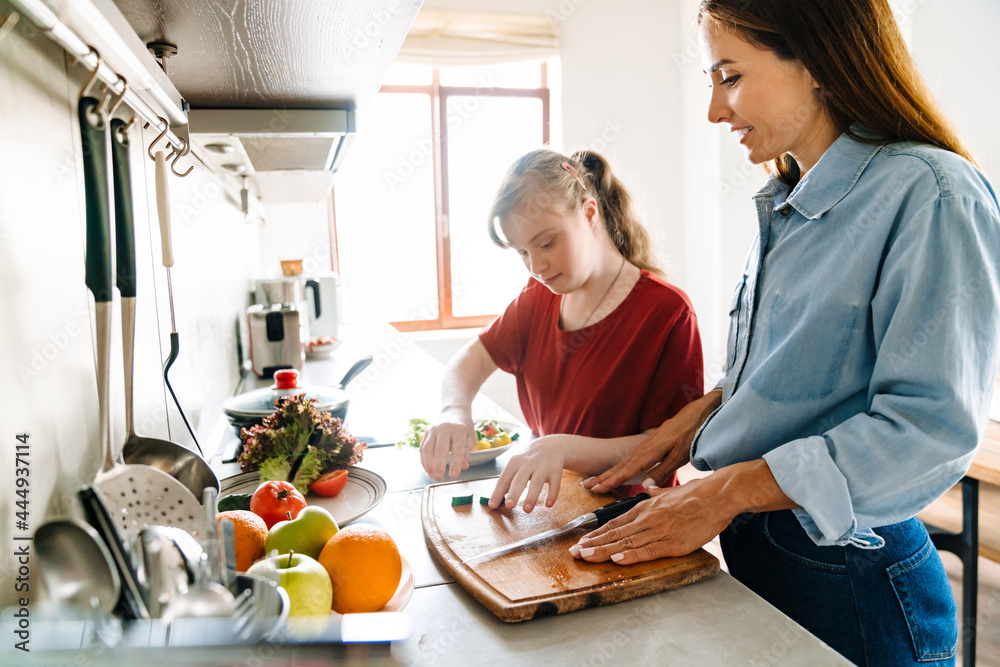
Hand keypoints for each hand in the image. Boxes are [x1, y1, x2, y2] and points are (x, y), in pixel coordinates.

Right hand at [419, 409, 474, 480]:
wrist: (454, 410)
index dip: (455, 463)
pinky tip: (427, 468)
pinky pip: (422, 447)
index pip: (457, 448)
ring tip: (432, 474)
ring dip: (428, 464)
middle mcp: (445, 428)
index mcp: (459, 429)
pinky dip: (423, 459)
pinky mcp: (426, 432)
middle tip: (439, 478)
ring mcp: (434, 429)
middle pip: (440, 449)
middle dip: (439, 465)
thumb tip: (463, 466)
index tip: (453, 475)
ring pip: (428, 448)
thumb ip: (466, 451)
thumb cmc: (464, 425)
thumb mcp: (470, 437)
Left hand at [488, 436, 566, 511]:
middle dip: (514, 492)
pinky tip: (548, 505)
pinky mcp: (555, 470)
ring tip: (527, 510)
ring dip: (532, 496)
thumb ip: (508, 481)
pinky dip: (552, 494)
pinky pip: (555, 483)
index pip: (504, 479)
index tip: (492, 505)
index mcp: (515, 462)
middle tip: (509, 506)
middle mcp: (528, 463)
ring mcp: (543, 466)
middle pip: (520, 479)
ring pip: (537, 482)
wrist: (551, 446)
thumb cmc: (528, 460)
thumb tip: (496, 500)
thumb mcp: (516, 465)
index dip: (498, 492)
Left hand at [572, 459, 796, 564]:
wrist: (718, 495)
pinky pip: (649, 550)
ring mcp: (659, 530)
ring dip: (604, 551)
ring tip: (586, 557)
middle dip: (592, 544)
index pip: (615, 523)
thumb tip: (650, 487)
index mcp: (645, 508)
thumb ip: (657, 492)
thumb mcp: (671, 490)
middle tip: (574, 553)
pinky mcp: (673, 542)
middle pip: (615, 533)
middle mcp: (647, 518)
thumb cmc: (697, 494)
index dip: (597, 534)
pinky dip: (632, 555)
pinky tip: (618, 560)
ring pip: (626, 542)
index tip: (582, 541)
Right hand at [584, 389, 722, 492]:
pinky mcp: (648, 444)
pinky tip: (616, 471)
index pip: (626, 471)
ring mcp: (644, 445)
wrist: (695, 415)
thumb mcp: (679, 456)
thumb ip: (662, 471)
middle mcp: (643, 449)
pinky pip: (629, 458)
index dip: (612, 481)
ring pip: (622, 461)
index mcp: (650, 453)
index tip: (597, 489)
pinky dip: (619, 466)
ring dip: (608, 472)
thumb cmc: (690, 436)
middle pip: (620, 466)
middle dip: (603, 477)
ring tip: (594, 481)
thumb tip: (645, 485)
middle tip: (586, 486)